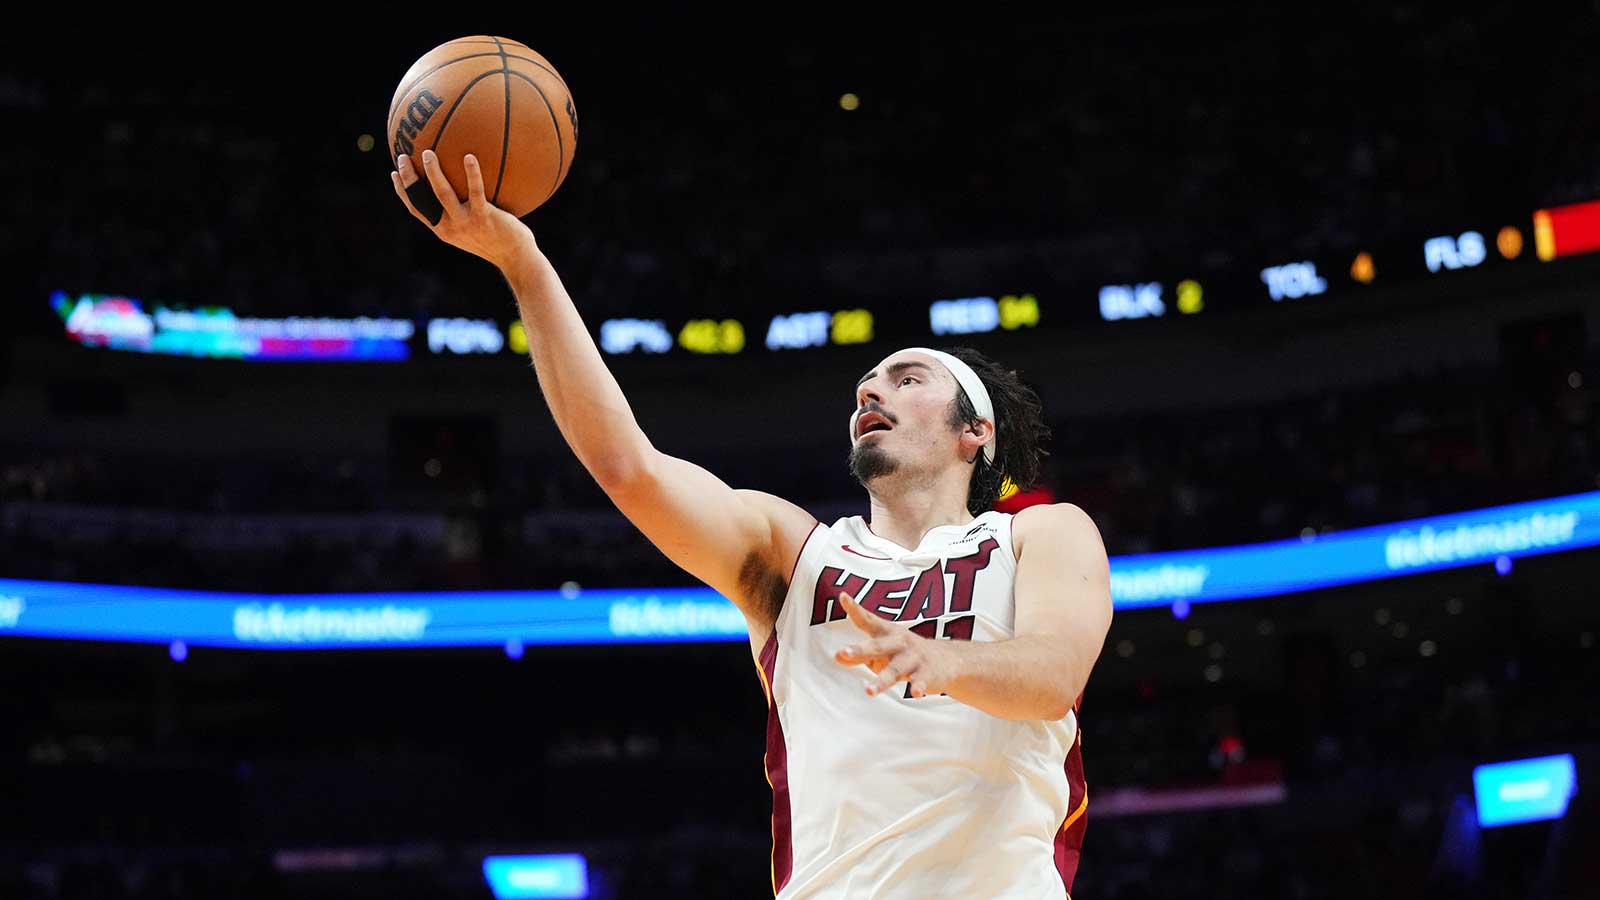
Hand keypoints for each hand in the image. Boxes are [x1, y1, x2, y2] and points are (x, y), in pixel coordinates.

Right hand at [391, 149, 538, 271]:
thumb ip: (462, 211)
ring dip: (433, 173)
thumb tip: (460, 187)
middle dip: (409, 178)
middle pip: (422, 200)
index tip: (394, 174)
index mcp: (443, 229)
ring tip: (427, 153)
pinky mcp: (484, 217)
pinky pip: (476, 191)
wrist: (515, 258)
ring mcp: (465, 223)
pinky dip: (472, 173)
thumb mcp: (474, 228)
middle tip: (403, 156)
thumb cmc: (497, 240)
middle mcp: (450, 227)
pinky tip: (469, 156)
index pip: (416, 209)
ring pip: (442, 194)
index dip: (403, 192)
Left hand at [833, 593, 959, 697]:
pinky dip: (918, 686)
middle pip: (878, 646)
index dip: (855, 608)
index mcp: (886, 633)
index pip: (868, 620)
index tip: (843, 597)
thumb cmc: (906, 654)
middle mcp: (899, 642)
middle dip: (861, 650)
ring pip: (896, 669)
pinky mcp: (928, 673)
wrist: (949, 660)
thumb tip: (837, 657)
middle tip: (843, 652)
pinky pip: (921, 680)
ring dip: (882, 680)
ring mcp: (914, 657)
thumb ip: (861, 654)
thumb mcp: (884, 651)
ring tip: (869, 690)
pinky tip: (915, 693)